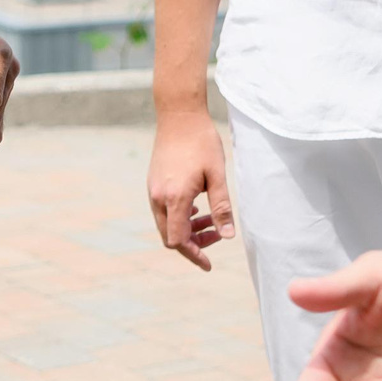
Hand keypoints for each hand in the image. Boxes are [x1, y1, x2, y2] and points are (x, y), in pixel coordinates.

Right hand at [147, 109, 234, 270]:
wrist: (179, 116)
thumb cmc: (202, 143)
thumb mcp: (217, 176)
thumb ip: (221, 207)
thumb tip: (228, 235)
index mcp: (175, 198)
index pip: (179, 240)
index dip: (194, 255)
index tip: (208, 264)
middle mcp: (158, 197)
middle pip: (170, 236)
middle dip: (193, 244)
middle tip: (217, 236)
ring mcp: (153, 190)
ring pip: (166, 224)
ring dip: (187, 229)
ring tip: (210, 220)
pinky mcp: (153, 183)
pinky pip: (163, 210)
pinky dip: (179, 216)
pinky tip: (197, 207)